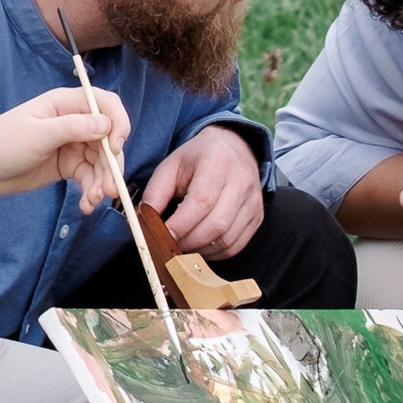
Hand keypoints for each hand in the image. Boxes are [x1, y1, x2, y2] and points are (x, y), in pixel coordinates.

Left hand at [0, 83, 129, 208]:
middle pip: (107, 138)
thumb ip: (73, 128)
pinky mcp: (66, 165)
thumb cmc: (1, 142)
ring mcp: (70, 144)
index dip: (117, 123)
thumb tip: (106, 124)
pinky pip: (88, 177)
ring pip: (100, 161)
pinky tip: (85, 205)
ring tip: (92, 202)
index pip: (105, 105)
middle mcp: (72, 121)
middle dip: (111, 164)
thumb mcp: (38, 135)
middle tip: (108, 190)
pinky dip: (91, 191)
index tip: (116, 147)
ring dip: (101, 182)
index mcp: (65, 104)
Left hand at [144, 123, 265, 257]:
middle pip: (216, 224)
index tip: (162, 235)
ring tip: (182, 247)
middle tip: (169, 246)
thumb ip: (155, 192)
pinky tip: (200, 247)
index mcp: (218, 162)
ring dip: (200, 251)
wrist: (233, 149)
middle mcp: (242, 181)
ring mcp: (253, 201)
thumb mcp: (171, 166)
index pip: (201, 201)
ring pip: (227, 239)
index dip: (180, 224)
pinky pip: (236, 245)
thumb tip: (144, 222)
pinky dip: (215, 253)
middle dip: (189, 242)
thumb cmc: (198, 159)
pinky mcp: (257, 217)